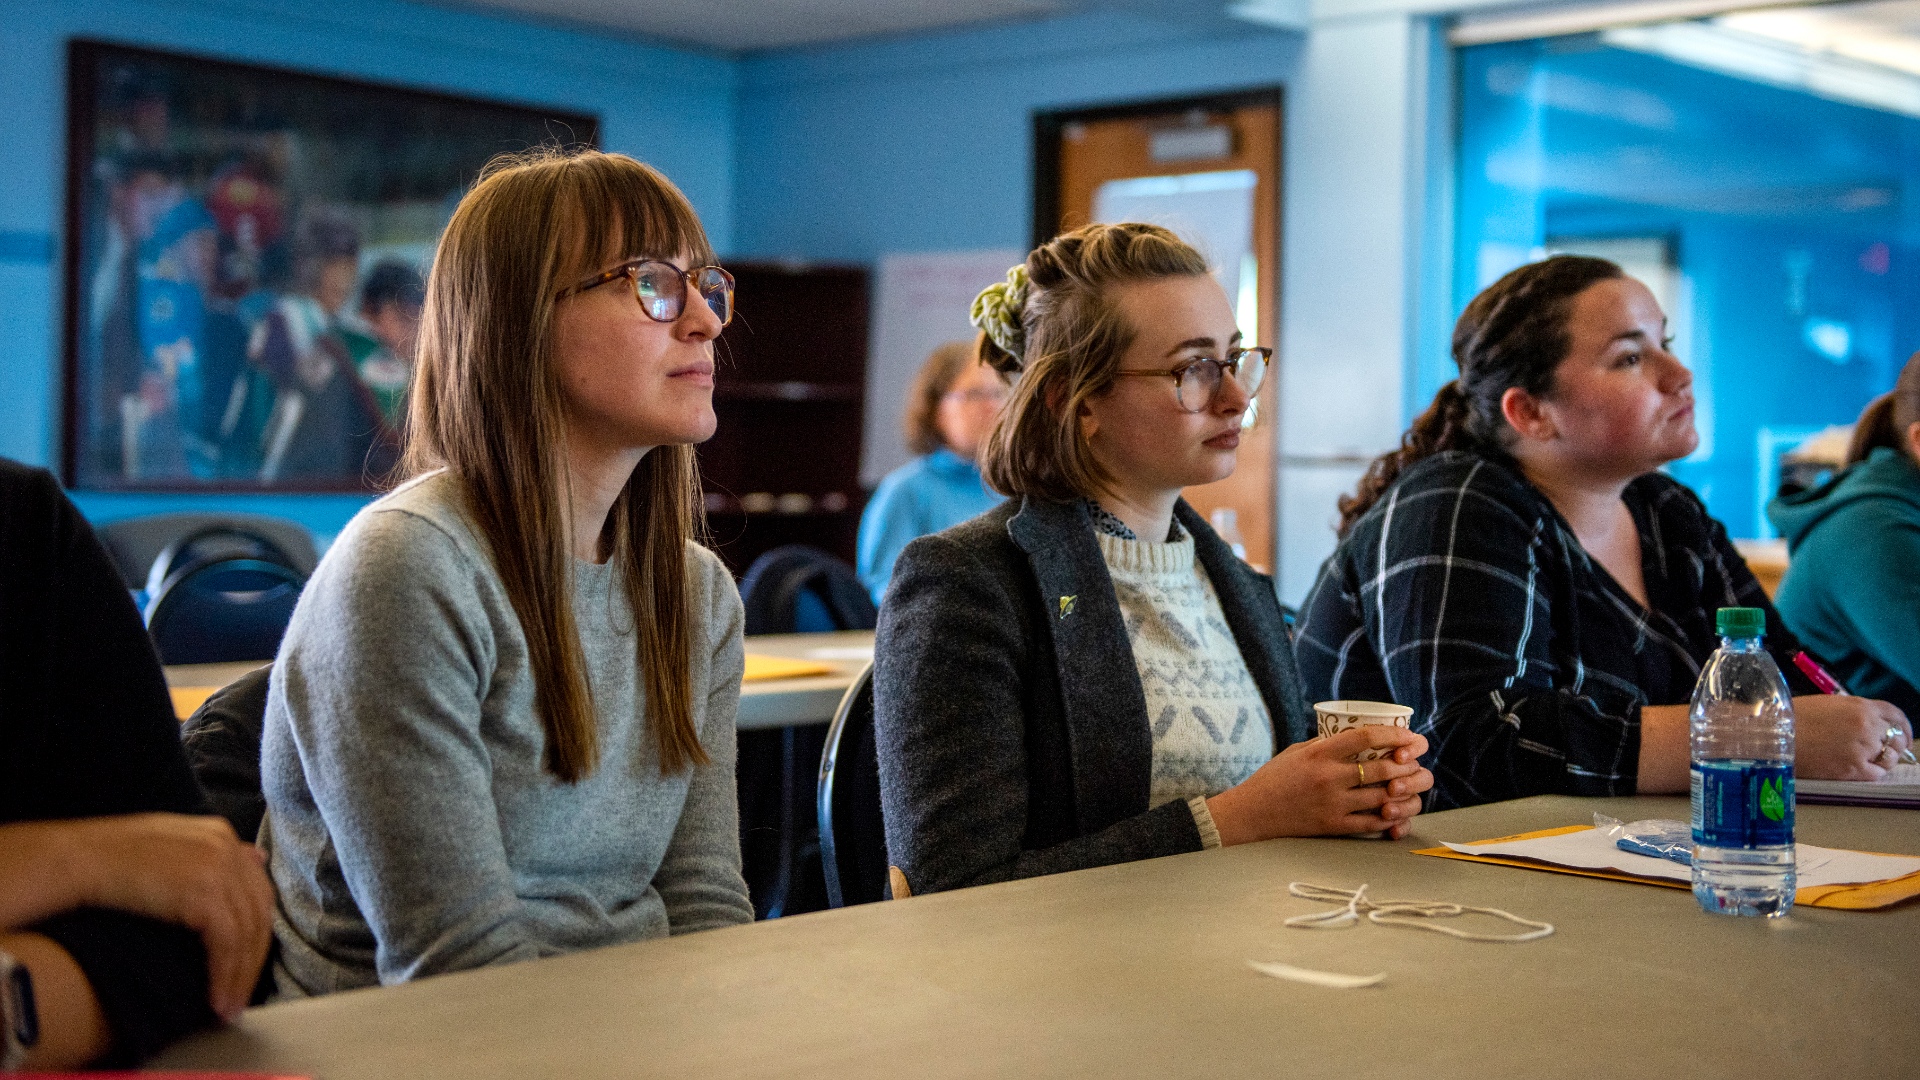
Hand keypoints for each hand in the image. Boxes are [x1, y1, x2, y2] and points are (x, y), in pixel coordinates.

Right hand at [67, 814, 272, 1020]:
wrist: (78, 860)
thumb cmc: (110, 859)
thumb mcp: (171, 847)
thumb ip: (213, 856)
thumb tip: (256, 860)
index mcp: (221, 835)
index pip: (255, 889)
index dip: (255, 931)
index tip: (246, 965)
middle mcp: (227, 848)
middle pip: (259, 912)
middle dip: (253, 959)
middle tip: (241, 996)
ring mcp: (219, 869)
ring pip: (247, 932)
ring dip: (240, 976)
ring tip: (228, 1007)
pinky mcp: (204, 894)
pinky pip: (228, 943)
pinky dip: (225, 975)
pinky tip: (217, 998)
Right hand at [1206, 725, 1433, 844]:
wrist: (1251, 812)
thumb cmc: (1273, 778)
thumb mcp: (1297, 751)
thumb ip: (1327, 744)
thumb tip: (1359, 737)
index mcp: (1319, 753)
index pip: (1365, 737)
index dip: (1394, 734)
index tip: (1409, 735)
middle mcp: (1329, 777)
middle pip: (1381, 768)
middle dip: (1407, 763)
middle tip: (1417, 759)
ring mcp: (1333, 803)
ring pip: (1382, 796)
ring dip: (1403, 790)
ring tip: (1411, 783)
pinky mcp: (1333, 825)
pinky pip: (1371, 823)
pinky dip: (1389, 817)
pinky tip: (1396, 810)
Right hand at [1794, 696, 1912, 780]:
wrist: (1773, 735)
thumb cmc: (1793, 717)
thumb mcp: (1827, 705)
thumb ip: (1853, 712)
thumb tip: (1868, 724)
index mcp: (1860, 706)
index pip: (1896, 715)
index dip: (1902, 727)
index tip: (1901, 735)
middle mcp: (1867, 726)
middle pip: (1895, 737)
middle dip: (1892, 744)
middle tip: (1882, 751)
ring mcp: (1862, 748)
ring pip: (1890, 757)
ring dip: (1883, 759)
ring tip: (1867, 760)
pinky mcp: (1853, 769)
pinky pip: (1878, 773)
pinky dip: (1874, 772)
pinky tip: (1861, 769)